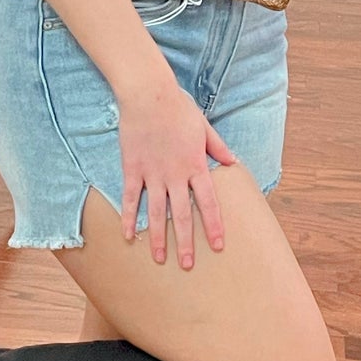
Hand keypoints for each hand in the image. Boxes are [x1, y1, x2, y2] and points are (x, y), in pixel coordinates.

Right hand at [115, 71, 235, 267]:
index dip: (213, 225)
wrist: (148, 94)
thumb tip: (232, 162)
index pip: (208, 202)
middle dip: (186, 242)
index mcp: (195, 165)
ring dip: (158, 237)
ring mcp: (152, 173)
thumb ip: (217, 147)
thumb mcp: (204, 127)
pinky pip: (129, 198)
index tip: (218, 245)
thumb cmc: (178, 107)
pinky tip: (128, 236)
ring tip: (159, 259)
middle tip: (187, 265)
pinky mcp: (132, 168)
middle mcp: (175, 174)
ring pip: (156, 212)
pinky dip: (128, 217)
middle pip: (182, 214)